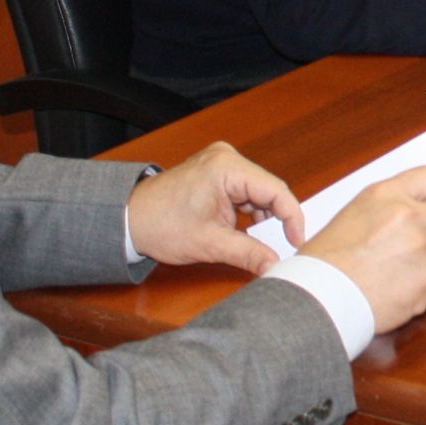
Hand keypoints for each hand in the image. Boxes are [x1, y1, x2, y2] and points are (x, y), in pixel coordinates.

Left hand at [128, 142, 304, 275]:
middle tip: (282, 246)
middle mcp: (227, 158)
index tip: (297, 242)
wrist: (128, 219)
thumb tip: (275, 266)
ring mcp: (221, 163)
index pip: (276, 190)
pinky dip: (249, 213)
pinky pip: (245, 192)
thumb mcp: (209, 244)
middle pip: (269, 190)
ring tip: (259, 242)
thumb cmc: (160, 225)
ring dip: (262, 218)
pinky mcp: (216, 172)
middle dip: (276, 220)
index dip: (292, 218)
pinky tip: (245, 232)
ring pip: (258, 192)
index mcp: (226, 167)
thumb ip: (248, 254)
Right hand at [297, 164, 425, 334]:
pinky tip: (390, 295)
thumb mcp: (356, 216)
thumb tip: (425, 216)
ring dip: (425, 273)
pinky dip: (417, 294)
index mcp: (387, 195)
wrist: (319, 297)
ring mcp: (421, 250)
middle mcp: (409, 217)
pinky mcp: (425, 281)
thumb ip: (393, 211)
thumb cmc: (327, 262)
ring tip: (390, 280)